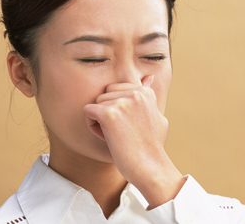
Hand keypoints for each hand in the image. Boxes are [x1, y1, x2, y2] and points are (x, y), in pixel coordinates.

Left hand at [84, 75, 184, 207]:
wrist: (150, 168)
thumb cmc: (152, 146)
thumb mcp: (156, 115)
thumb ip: (149, 96)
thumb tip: (149, 77)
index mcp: (145, 91)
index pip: (116, 89)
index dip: (117, 108)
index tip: (129, 125)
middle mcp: (135, 93)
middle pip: (104, 94)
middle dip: (107, 111)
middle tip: (121, 131)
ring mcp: (122, 102)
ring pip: (95, 103)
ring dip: (100, 120)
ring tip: (116, 135)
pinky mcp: (109, 114)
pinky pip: (87, 111)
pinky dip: (92, 126)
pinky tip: (107, 137)